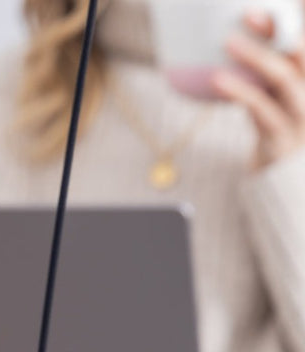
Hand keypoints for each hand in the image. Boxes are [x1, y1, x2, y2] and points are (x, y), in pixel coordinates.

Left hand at [213, 11, 304, 169]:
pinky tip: (218, 79)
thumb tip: (234, 33)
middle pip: (301, 50)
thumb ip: (267, 62)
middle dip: (278, 26)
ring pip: (283, 76)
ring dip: (256, 56)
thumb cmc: (275, 120)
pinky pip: (260, 107)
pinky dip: (239, 91)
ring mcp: (302, 110)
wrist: (281, 173)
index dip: (299, 14)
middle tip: (249, 11)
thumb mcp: (274, 89)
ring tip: (228, 41)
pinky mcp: (281, 134)